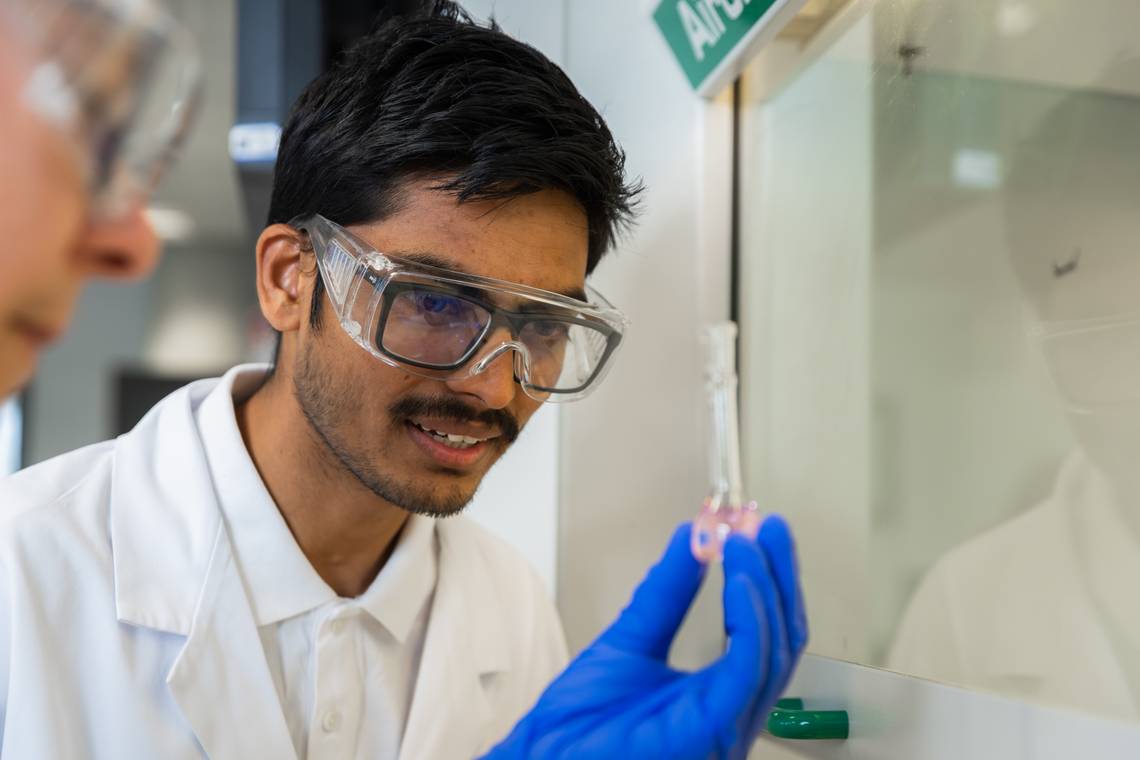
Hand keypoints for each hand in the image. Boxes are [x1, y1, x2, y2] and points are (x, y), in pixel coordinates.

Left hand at [483, 516, 807, 759]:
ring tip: (746, 542)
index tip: (761, 530)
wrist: (544, 759)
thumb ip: (666, 593)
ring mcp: (725, 725)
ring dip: (764, 588)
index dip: (770, 580)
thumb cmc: (580, 724)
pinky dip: (751, 623)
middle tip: (769, 526)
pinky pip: (745, 672)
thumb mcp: (631, 639)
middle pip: (780, 640)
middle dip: (779, 577)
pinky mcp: (708, 729)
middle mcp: (732, 714)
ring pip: (772, 652)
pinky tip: (740, 582)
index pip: (766, 634)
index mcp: (718, 697)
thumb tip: (692, 540)